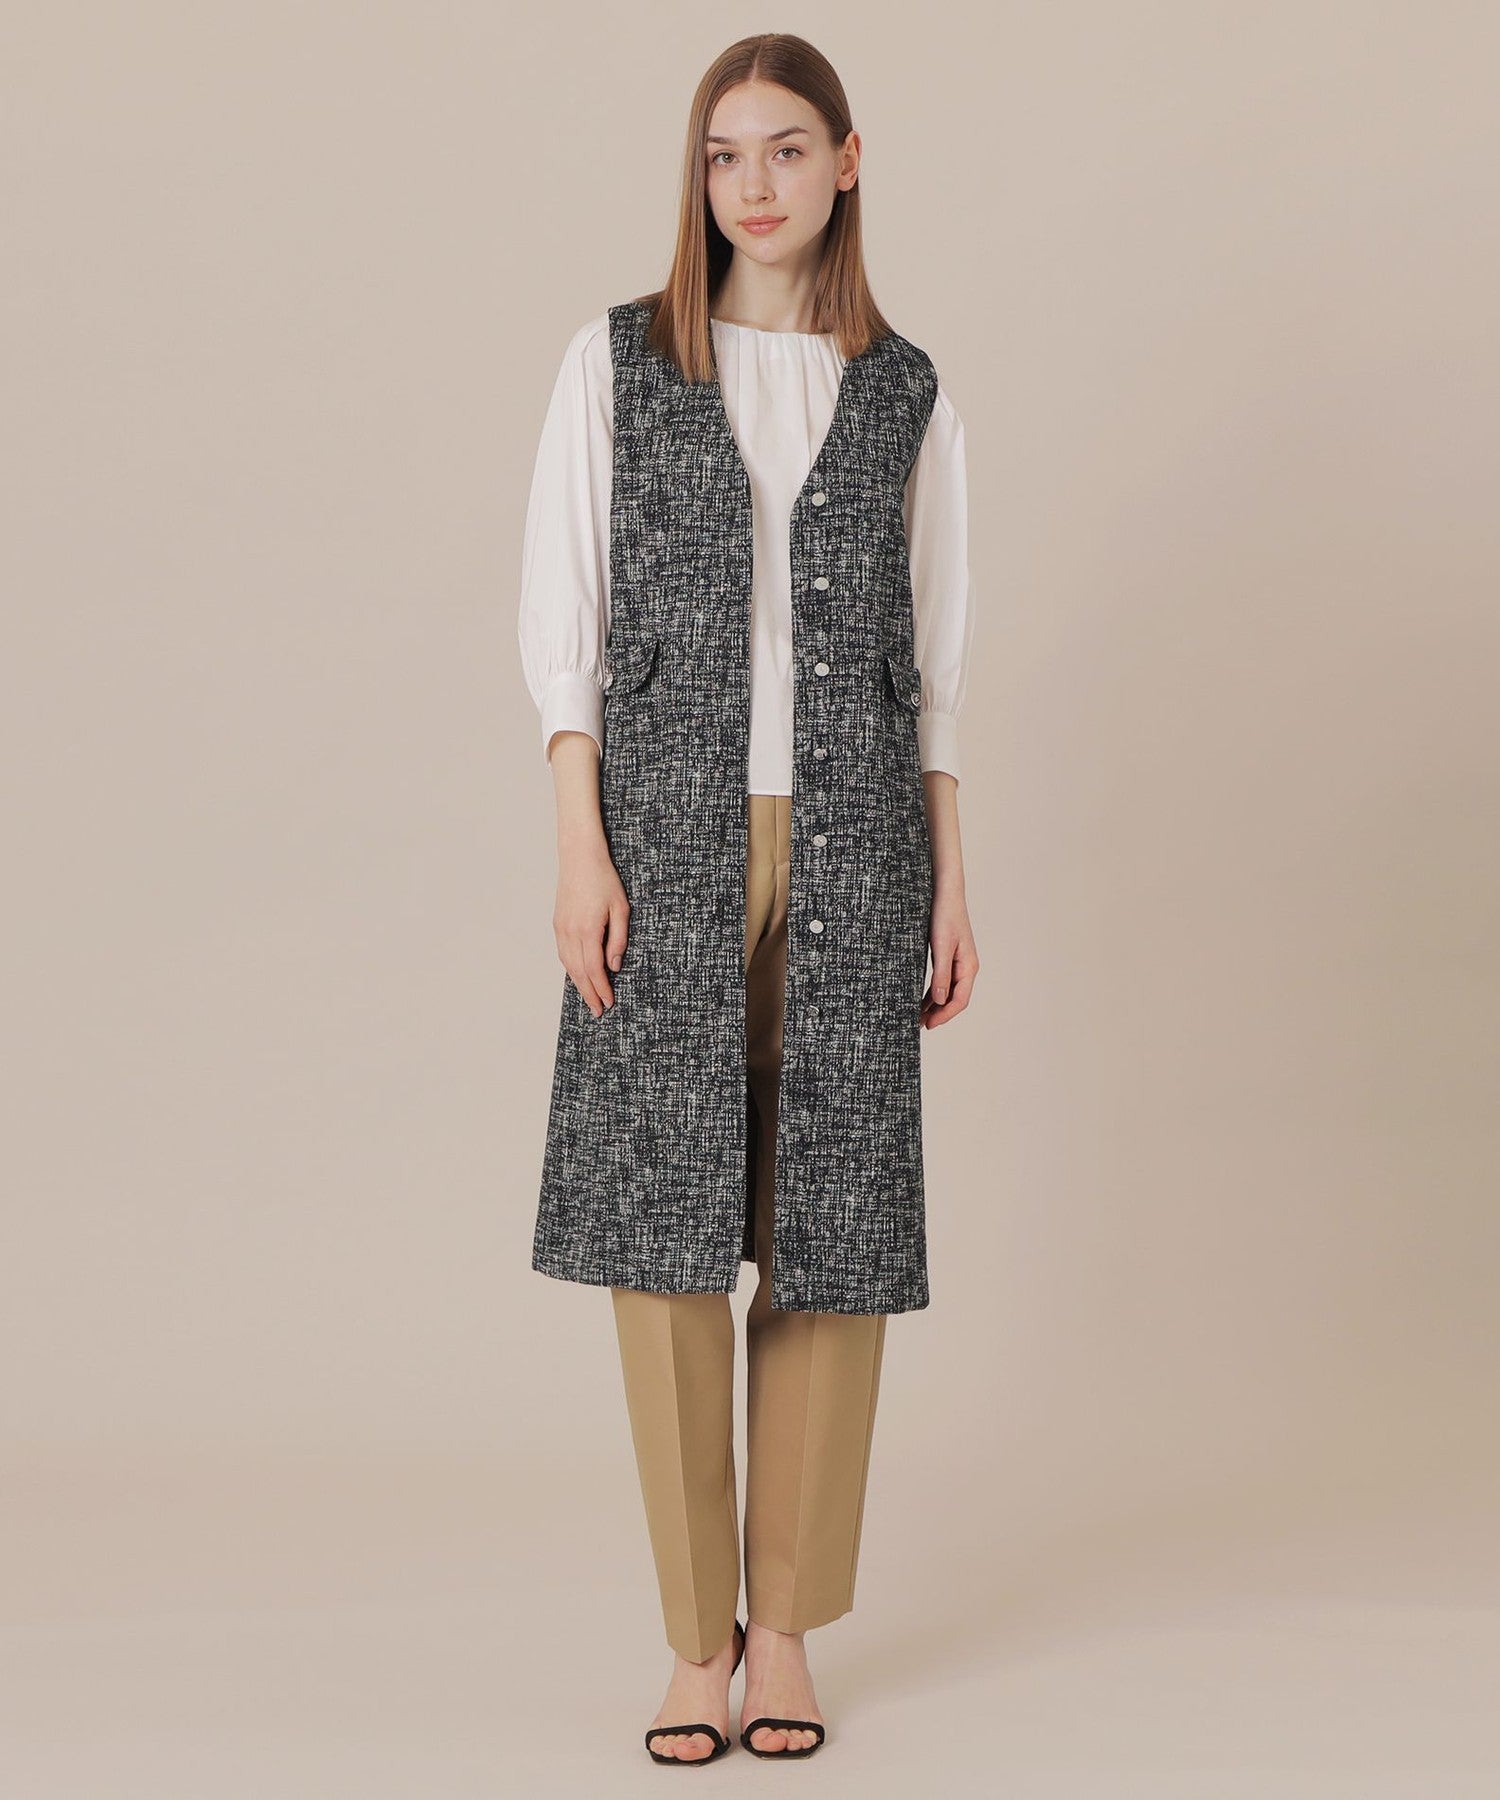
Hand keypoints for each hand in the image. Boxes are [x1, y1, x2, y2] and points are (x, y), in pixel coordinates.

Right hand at [554, 845, 630, 1018]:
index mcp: (588, 930)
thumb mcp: (621, 909)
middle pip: (579, 972)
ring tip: (589, 997)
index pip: (595, 970)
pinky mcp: (558, 924)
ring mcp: (561, 929)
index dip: (602, 989)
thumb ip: (618, 939)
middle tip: (598, 1011)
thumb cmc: (604, 879)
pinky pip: (563, 953)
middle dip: (589, 994)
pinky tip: (578, 975)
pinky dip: (570, 969)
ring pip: (568, 965)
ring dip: (578, 984)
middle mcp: (570, 933)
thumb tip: (614, 965)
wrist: (579, 857)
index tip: (608, 1003)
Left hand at [921, 883, 977, 1027]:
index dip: (944, 1015)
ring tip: (917, 1016)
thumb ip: (941, 974)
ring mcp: (958, 962)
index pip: (959, 1000)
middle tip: (919, 1025)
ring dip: (933, 1005)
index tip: (928, 1025)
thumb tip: (939, 1001)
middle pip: (954, 999)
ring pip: (947, 991)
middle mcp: (966, 967)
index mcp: (968, 966)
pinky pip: (942, 980)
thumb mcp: (941, 946)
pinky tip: (920, 999)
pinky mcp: (948, 956)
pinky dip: (932, 992)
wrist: (944, 892)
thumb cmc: (945, 915)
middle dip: (938, 1014)